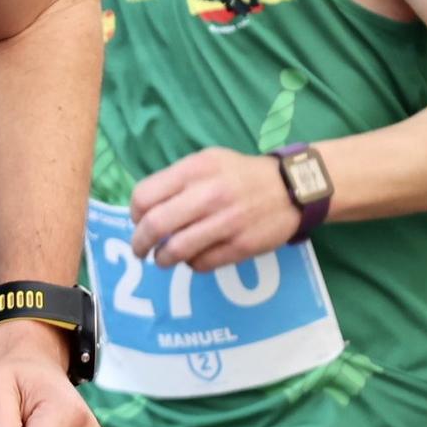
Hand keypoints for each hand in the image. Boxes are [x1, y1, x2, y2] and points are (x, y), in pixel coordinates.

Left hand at [128, 147, 300, 270]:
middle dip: (140, 243)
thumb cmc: (241, 174)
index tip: (137, 221)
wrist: (292, 187)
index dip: (134, 213)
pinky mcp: (241, 246)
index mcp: (195, 170)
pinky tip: (192, 259)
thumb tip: (145, 208)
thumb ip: (177, 180)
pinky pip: (202, 264)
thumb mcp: (208, 161)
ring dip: (162, 259)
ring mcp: (226, 222)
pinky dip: (191, 265)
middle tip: (139, 250)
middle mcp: (208, 195)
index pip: (145, 196)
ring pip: (176, 250)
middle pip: (155, 225)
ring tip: (162, 259)